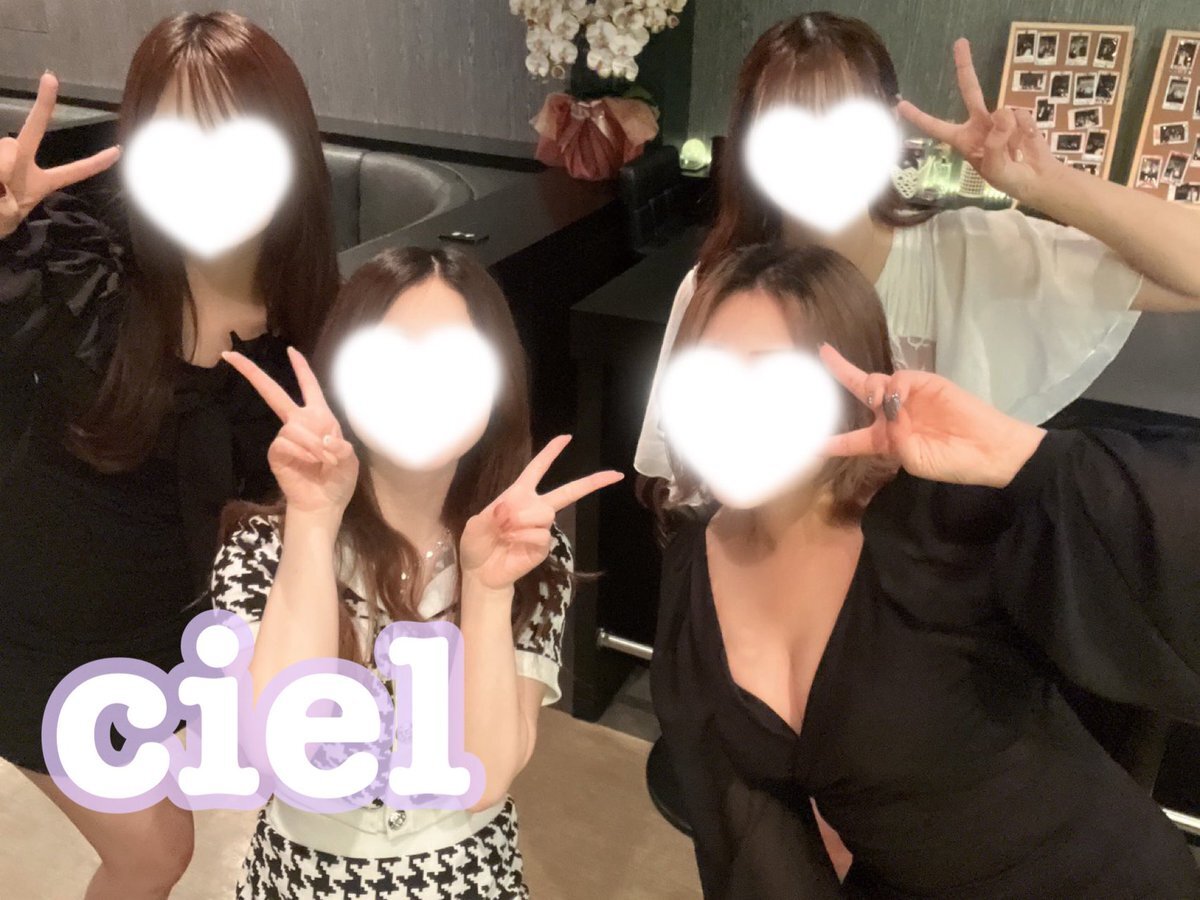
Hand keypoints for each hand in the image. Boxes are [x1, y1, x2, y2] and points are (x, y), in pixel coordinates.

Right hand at [0, 72, 121, 239]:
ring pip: (6, 146)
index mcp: (39, 182)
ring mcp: (5, 159)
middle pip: (32, 130)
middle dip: (44, 104)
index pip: (73, 171)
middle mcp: (22, 164)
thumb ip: (7, 177)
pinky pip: (0, 152)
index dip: (96, 163)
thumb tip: (10, 146)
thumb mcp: (6, 212)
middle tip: (51, 77)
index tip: (120, 151)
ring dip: (1, 166)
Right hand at [222, 346, 358, 520]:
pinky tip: (311, 462)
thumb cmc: (338, 479)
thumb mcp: (349, 458)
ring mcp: (285, 437)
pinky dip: (302, 450)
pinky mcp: (276, 453)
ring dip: (312, 443)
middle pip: (274, 393)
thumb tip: (324, 438)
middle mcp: (299, 422)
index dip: (301, 368)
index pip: (309, 387)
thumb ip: (340, 445)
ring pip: (293, 426)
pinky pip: (285, 441)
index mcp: (319, 417)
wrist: (325, 503)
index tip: (291, 350)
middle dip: (253, 374)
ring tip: (324, 460)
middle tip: (230, 355)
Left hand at [460, 435, 622, 592]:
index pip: (537, 469)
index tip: (566, 438)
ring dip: (522, 520)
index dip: (550, 453)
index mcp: (518, 495)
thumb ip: (490, 515)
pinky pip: (541, 534)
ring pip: (545, 513)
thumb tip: (509, 509)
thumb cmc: (478, 545)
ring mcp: (542, 527)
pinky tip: (512, 541)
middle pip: (567, 491)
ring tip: (505, 531)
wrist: (481, 573)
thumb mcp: (475, 526)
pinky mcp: (544, 546)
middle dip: (590, 482)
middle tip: (614, 474)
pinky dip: (524, 536)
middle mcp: (534, 507)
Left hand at [818, 344, 1044, 488]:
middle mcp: (892, 415)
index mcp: (886, 440)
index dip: (831, 441)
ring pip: (876, 382)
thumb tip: (888, 412)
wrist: (988, 449)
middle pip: (860, 390)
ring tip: (879, 402)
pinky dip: (894, 386)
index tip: (809, 441)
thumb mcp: (914, 460)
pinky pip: (900, 378)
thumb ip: (894, 439)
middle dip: (841, 372)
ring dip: (871, 388)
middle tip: (824, 354)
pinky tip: (898, 398)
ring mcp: (909, 397)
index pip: (852, 440)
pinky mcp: (927, 383)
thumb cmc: (951, 462)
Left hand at [896, 38, 1060, 202]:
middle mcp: (979, 125)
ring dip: (1011, 132)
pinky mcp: (1020, 116)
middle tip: (960, 42)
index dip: (919, 116)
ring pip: (1004, 111)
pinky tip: (1027, 141)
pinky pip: (1023, 116)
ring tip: (1016, 152)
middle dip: (965, 66)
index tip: (900, 105)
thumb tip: (1003, 113)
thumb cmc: (1009, 179)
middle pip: (971, 91)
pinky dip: (1027, 129)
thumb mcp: (995, 170)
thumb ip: (995, 144)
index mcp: (964, 140)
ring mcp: (1001, 119)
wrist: (1037, 179)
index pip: (937, 126)